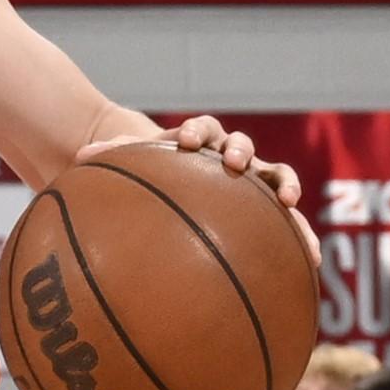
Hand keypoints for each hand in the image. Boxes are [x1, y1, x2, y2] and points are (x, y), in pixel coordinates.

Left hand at [114, 117, 318, 266]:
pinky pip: (290, 221)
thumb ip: (112, 158)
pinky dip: (301, 235)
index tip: (183, 141)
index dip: (195, 132)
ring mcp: (255, 180)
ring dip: (283, 183)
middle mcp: (231, 156)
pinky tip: (311, 260)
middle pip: (240, 145)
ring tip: (288, 200)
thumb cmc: (156, 172)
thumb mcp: (135, 166)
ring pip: (275, 175)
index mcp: (200, 142)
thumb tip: (78, 156)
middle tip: (230, 162)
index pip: (201, 129)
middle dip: (238, 150)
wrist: (185, 179)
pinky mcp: (270, 208)